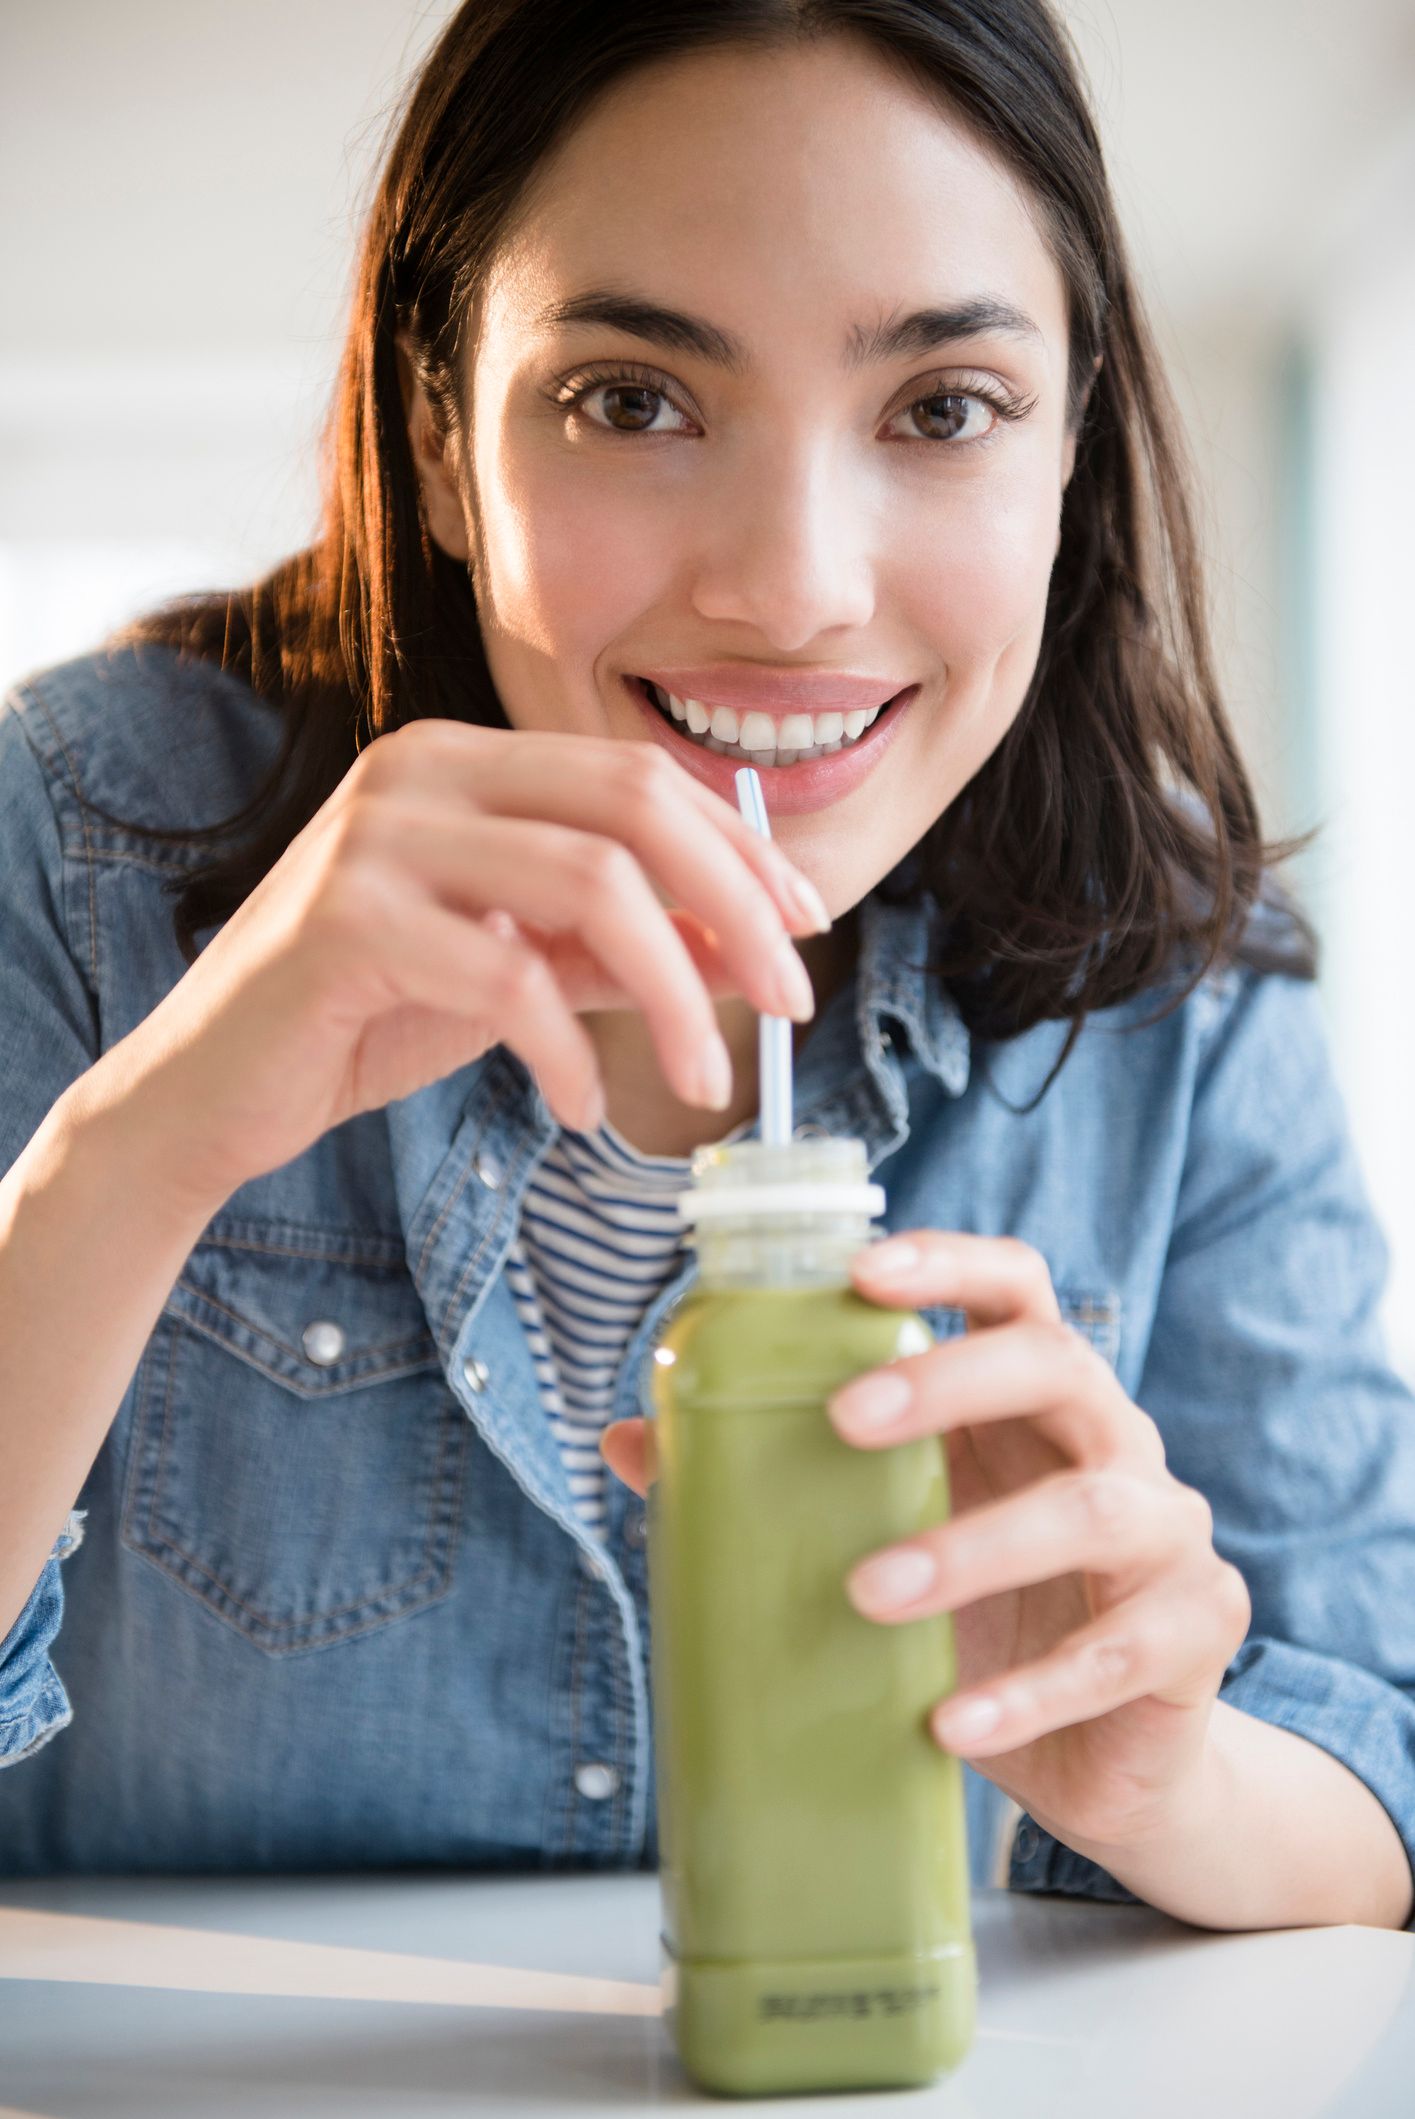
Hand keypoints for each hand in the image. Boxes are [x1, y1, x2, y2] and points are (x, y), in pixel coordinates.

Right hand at [92, 722, 827, 1213]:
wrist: (209, 1090)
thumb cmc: (365, 1019)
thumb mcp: (517, 971)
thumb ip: (617, 947)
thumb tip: (751, 947)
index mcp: (467, 762)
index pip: (640, 777)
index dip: (742, 849)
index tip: (807, 927)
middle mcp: (421, 770)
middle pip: (633, 807)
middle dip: (738, 906)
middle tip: (793, 1004)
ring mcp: (377, 837)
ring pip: (590, 885)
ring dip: (675, 993)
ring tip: (706, 1079)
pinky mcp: (345, 920)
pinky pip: (508, 979)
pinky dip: (569, 1052)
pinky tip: (583, 1106)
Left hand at [602, 1229, 1250, 1860]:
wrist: (1111, 1762)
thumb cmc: (987, 1624)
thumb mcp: (884, 1541)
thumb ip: (776, 1483)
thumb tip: (629, 1440)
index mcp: (1034, 1401)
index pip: (1014, 1290)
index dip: (948, 1264)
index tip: (860, 1273)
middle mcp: (1114, 1443)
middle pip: (1058, 1363)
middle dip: (950, 1380)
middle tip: (842, 1423)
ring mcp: (1168, 1533)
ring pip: (1092, 1509)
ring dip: (974, 1547)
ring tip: (868, 1594)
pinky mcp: (1198, 1633)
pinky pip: (1120, 1653)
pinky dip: (1028, 1692)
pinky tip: (950, 1724)